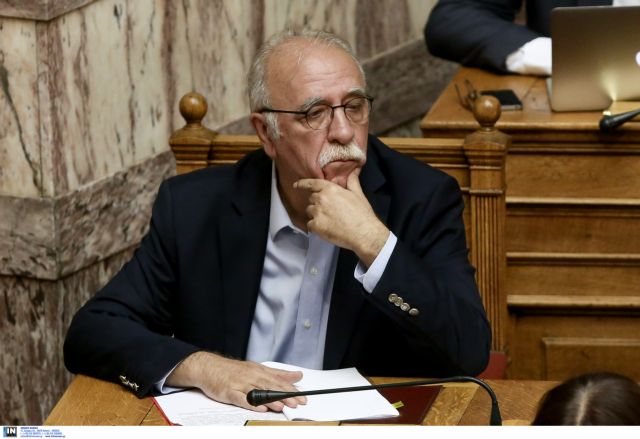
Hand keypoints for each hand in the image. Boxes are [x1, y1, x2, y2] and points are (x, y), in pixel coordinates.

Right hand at [166, 351, 305, 411]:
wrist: (208, 367)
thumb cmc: (233, 370)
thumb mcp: (257, 369)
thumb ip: (278, 374)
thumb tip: (297, 375)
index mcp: (259, 371)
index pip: (278, 380)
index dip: (291, 389)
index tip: (303, 397)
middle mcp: (251, 376)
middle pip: (270, 386)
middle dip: (285, 395)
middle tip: (297, 403)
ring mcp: (240, 384)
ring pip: (258, 392)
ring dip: (270, 400)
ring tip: (282, 406)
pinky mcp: (229, 392)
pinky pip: (241, 398)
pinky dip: (251, 403)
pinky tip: (259, 408)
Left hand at [294, 169, 388, 266]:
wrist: (363, 233)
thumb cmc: (362, 214)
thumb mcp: (358, 194)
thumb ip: (352, 181)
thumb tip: (354, 171)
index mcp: (330, 189)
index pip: (312, 183)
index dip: (303, 184)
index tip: (296, 185)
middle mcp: (321, 199)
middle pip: (311, 199)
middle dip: (318, 203)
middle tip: (330, 211)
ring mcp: (317, 212)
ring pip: (310, 212)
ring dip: (316, 215)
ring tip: (329, 220)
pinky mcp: (316, 226)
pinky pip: (310, 225)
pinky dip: (316, 227)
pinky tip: (327, 228)